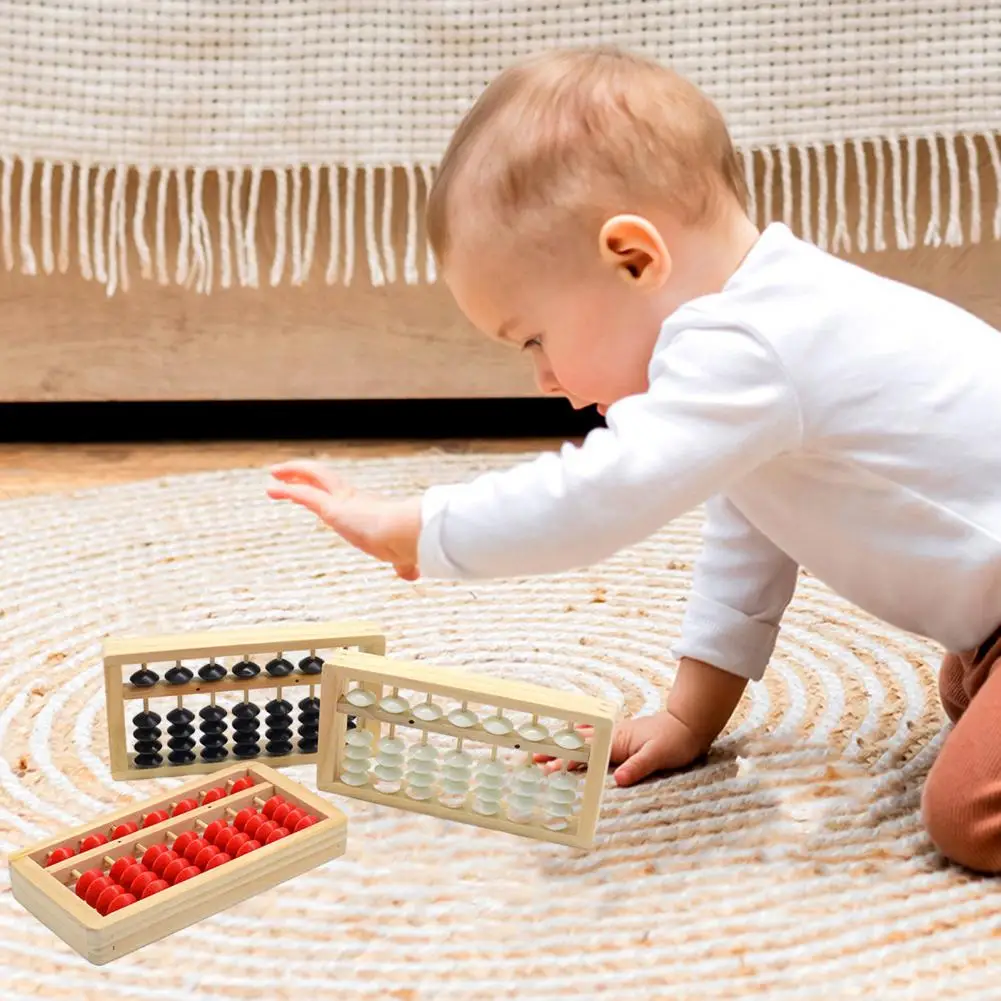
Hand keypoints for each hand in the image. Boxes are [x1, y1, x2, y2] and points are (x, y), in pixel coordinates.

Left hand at [267, 460, 422, 580]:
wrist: (409, 535)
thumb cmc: (407, 542)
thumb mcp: (401, 554)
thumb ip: (402, 563)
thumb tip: (410, 574)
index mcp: (368, 508)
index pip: (341, 496)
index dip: (325, 493)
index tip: (313, 493)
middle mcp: (354, 500)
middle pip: (325, 479)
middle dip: (305, 475)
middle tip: (287, 476)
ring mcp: (343, 501)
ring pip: (313, 478)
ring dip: (292, 474)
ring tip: (274, 474)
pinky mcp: (332, 508)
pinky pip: (305, 494)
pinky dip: (286, 489)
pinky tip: (272, 488)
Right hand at [536, 710, 708, 786]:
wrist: (689, 723)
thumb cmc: (675, 740)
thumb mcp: (658, 756)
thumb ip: (637, 767)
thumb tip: (618, 780)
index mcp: (616, 741)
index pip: (585, 753)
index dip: (565, 761)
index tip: (546, 768)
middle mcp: (612, 735)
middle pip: (578, 744)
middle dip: (556, 751)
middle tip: (533, 758)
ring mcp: (616, 733)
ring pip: (584, 739)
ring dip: (565, 745)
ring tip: (546, 750)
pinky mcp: (622, 735)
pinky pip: (595, 737)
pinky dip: (580, 739)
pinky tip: (575, 737)